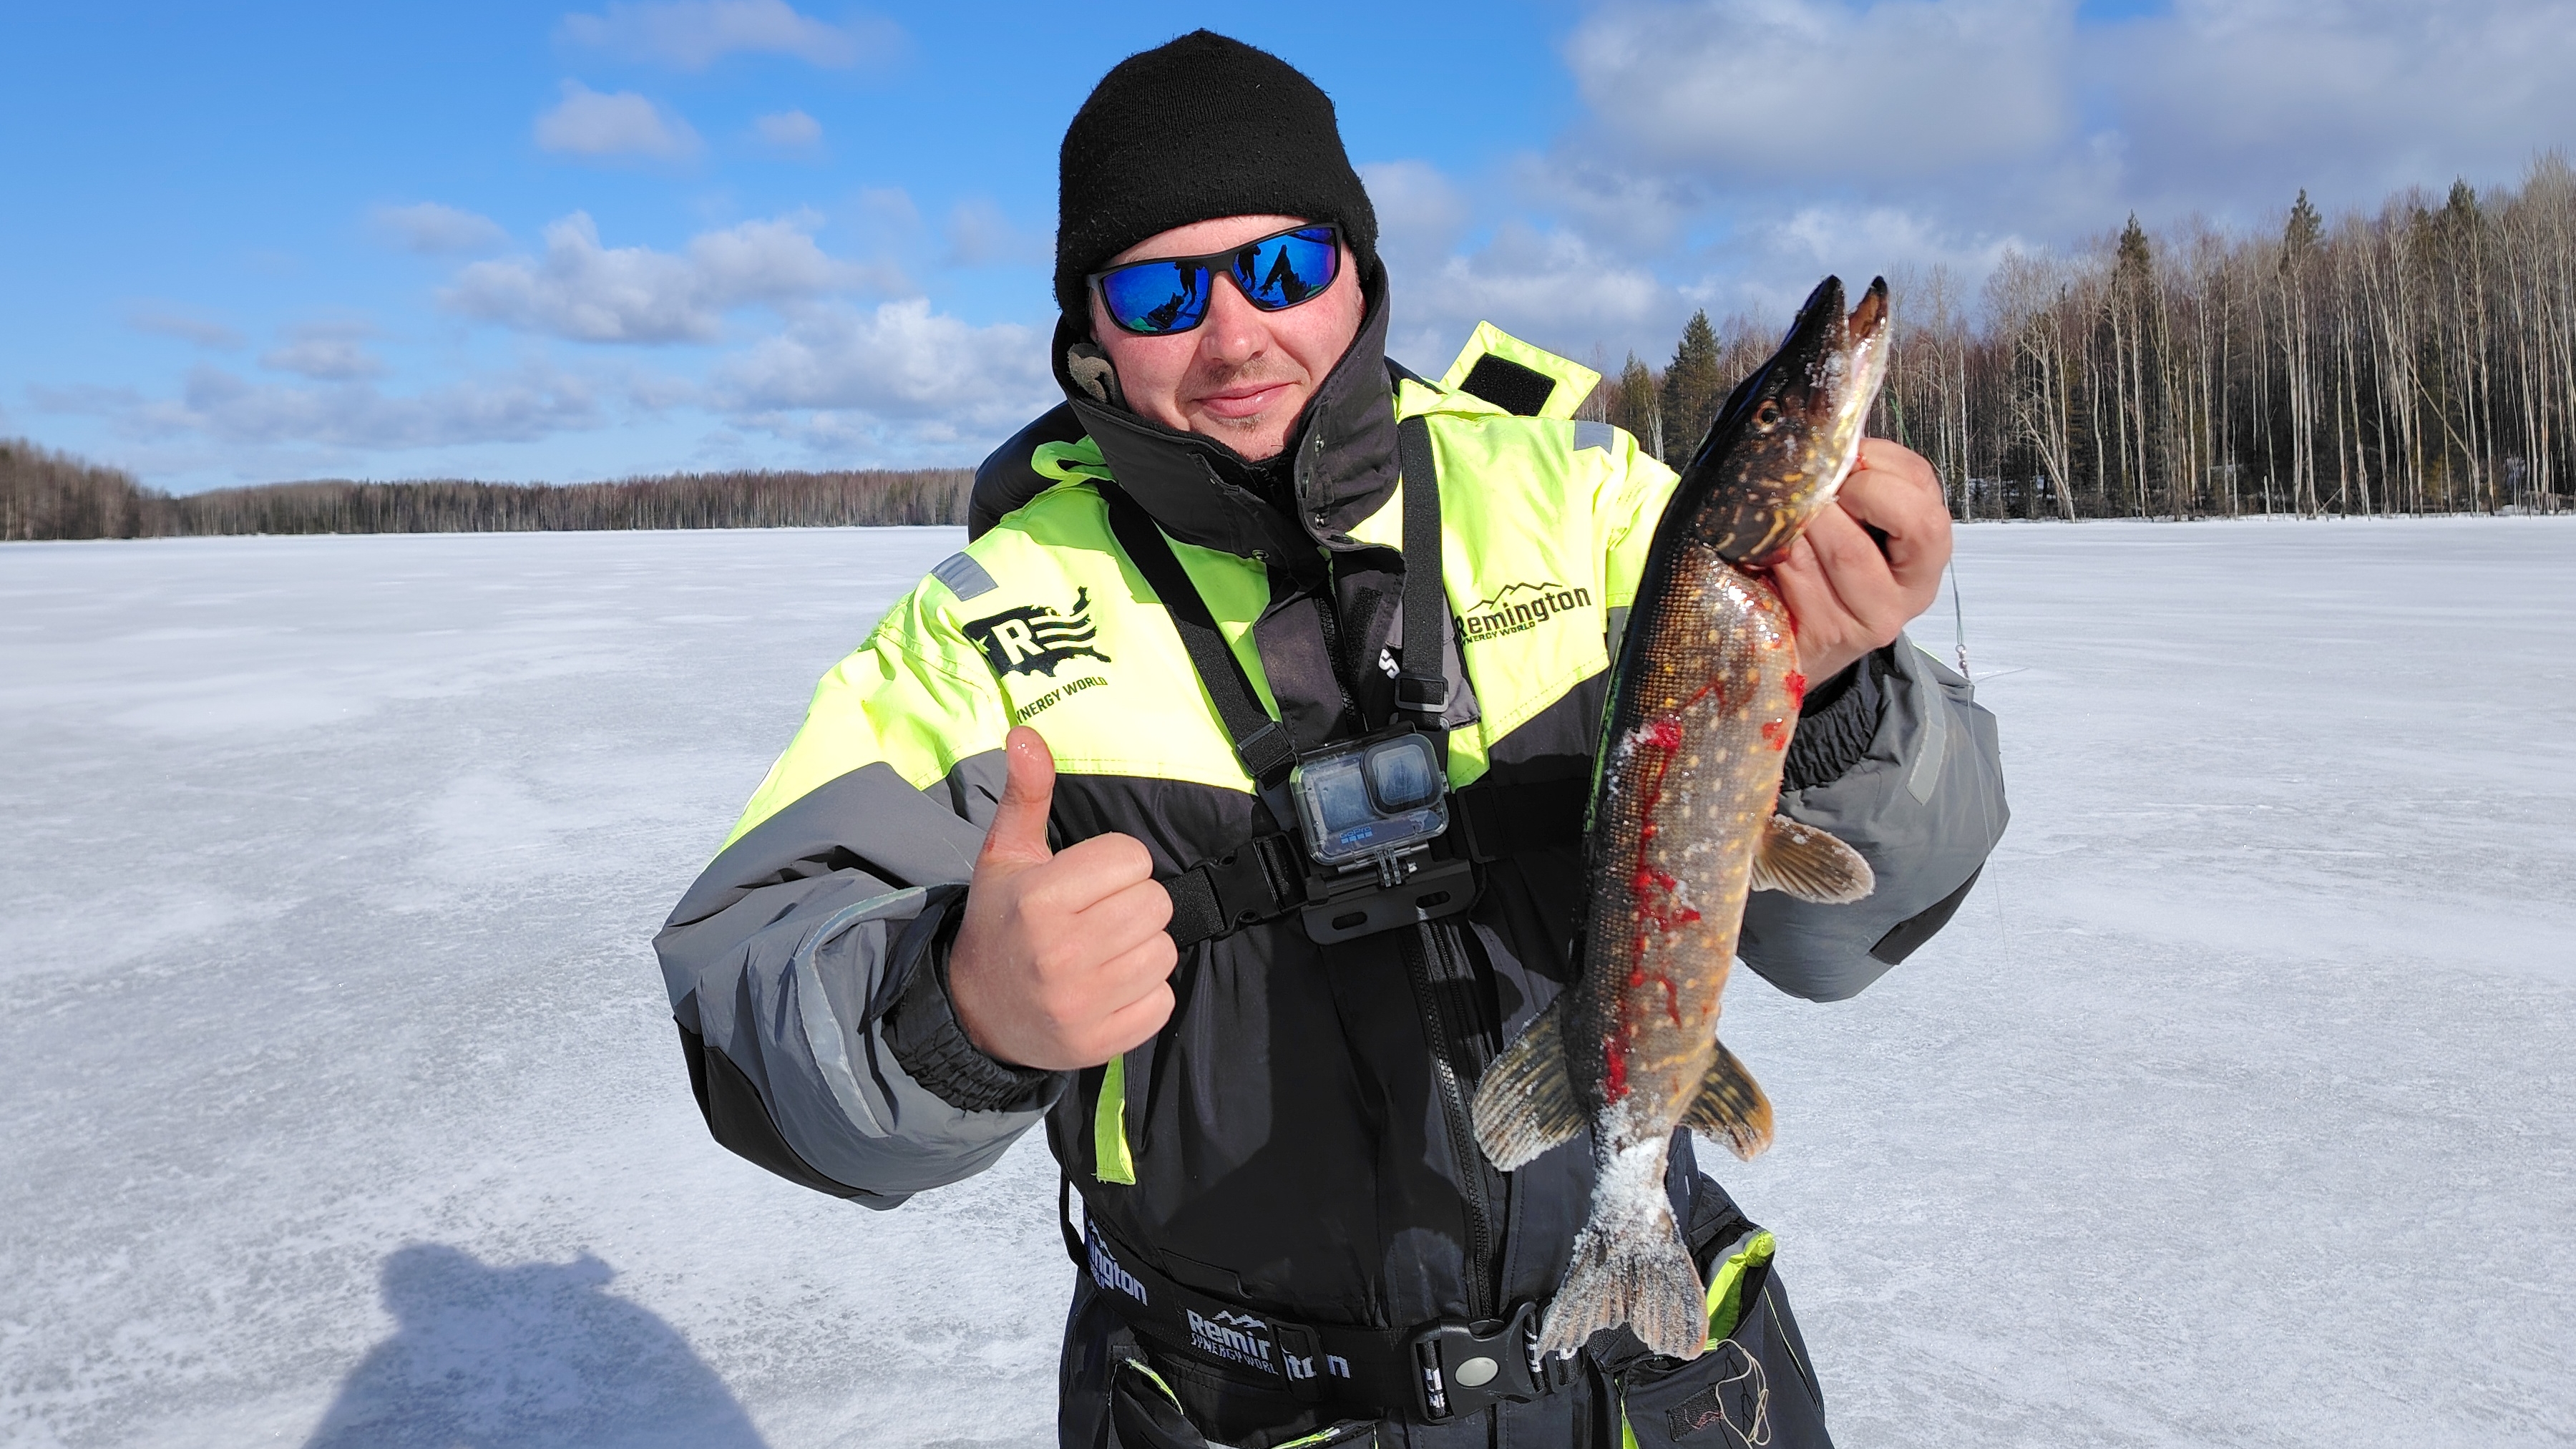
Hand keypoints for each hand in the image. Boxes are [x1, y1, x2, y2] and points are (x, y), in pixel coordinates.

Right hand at [947, 727, 1176, 1070]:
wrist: (976, 1012)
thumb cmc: (1002, 922)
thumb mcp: (1005, 855)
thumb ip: (1025, 794)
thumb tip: (1026, 733)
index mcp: (1040, 900)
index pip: (1133, 858)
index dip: (1115, 865)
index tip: (1085, 883)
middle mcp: (1060, 953)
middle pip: (1156, 903)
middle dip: (1132, 904)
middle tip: (1096, 918)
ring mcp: (1081, 1004)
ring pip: (1164, 951)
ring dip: (1141, 948)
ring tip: (1102, 952)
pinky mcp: (1100, 1043)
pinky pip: (1163, 1000)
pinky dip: (1145, 994)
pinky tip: (1109, 988)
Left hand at [1772, 438, 1951, 684]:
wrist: (1787, 638)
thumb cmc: (1817, 566)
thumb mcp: (1849, 520)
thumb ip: (1853, 482)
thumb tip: (1824, 437)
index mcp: (1926, 547)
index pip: (1925, 487)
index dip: (1882, 461)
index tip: (1847, 458)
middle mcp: (1914, 588)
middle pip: (1916, 522)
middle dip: (1863, 490)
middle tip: (1826, 493)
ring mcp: (1876, 617)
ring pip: (1849, 548)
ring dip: (1808, 519)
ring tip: (1788, 517)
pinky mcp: (1832, 635)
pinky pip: (1803, 574)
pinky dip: (1778, 550)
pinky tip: (1768, 549)